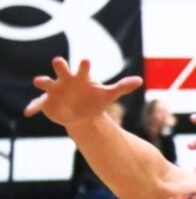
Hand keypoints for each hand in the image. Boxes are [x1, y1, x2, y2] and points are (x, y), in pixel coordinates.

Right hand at [24, 58, 141, 126]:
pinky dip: (33, 107)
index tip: (87, 61)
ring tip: (39, 81)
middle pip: (61, 69)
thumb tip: (140, 80)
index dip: (84, 65)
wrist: (82, 113)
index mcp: (80, 77)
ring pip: (46, 83)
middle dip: (60, 65)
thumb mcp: (108, 94)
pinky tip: (27, 112)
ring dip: (43, 81)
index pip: (82, 68)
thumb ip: (122, 87)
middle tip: (59, 61)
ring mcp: (55, 90)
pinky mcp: (47, 102)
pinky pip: (38, 104)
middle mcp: (65, 80)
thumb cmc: (94, 100)